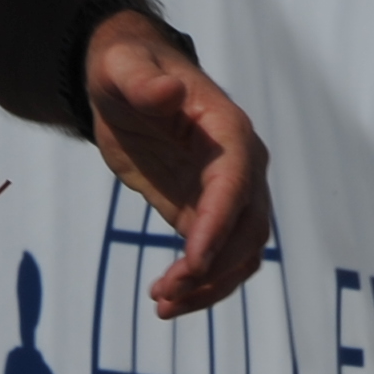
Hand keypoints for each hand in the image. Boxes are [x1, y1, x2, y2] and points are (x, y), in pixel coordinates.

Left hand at [80, 15, 273, 318]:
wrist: (128, 81)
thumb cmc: (127, 68)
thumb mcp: (123, 68)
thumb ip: (143, 82)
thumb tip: (168, 92)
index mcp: (228, 130)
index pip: (237, 183)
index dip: (219, 224)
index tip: (191, 261)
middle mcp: (241, 165)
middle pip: (250, 228)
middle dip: (214, 266)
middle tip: (166, 293)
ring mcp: (228, 194)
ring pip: (242, 253)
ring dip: (211, 285)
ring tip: (163, 305)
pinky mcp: (207, 213)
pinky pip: (221, 258)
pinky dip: (202, 285)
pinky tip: (167, 300)